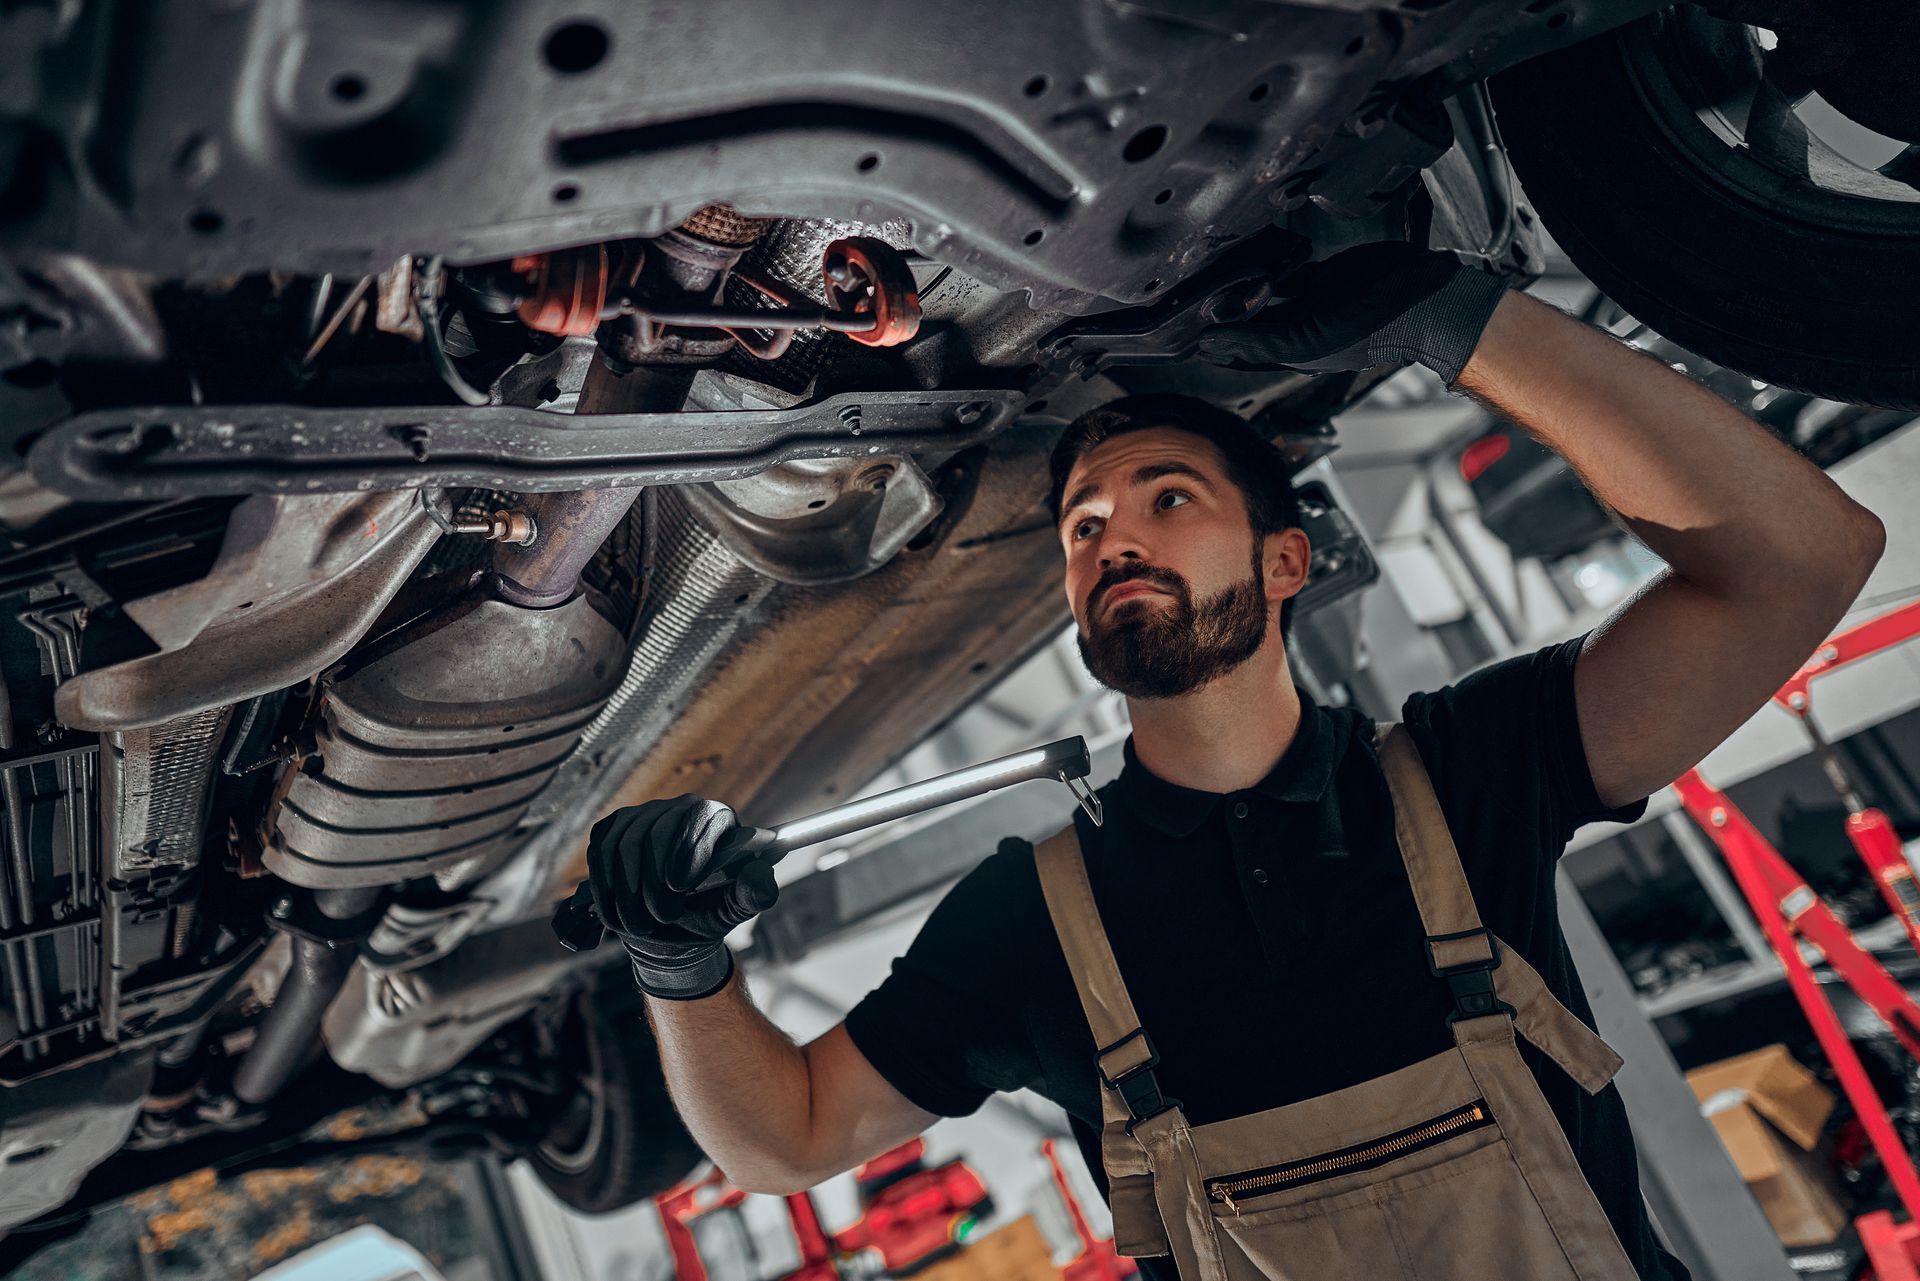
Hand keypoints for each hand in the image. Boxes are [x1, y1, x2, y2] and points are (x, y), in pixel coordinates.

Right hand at [586, 794, 778, 999]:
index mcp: (719, 818)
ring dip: (628, 890)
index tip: (680, 887)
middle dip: (654, 881)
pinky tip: (616, 913)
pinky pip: (602, 850)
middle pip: (657, 829)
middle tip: (662, 916)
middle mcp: (681, 807)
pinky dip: (605, 885)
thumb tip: (760, 873)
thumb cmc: (709, 913)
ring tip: (641, 924)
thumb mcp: (735, 909)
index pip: (700, 817)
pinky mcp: (615, 829)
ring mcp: (645, 814)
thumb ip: (754, 894)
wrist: (671, 928)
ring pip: (625, 843)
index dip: (688, 849)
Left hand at [1196, 242, 1508, 385]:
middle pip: (1240, 320)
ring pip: (1259, 292)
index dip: (1204, 340)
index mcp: (1283, 352)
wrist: (1421, 296)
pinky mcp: (1320, 275)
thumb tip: (1207, 341)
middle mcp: (1290, 328)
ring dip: (1239, 282)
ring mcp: (1305, 300)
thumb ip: (1256, 339)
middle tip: (1181, 290)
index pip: (1231, 350)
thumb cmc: (1372, 328)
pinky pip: (1285, 269)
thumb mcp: (1307, 339)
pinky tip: (1251, 252)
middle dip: (1215, 309)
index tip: (1170, 330)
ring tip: (1208, 269)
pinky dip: (1269, 262)